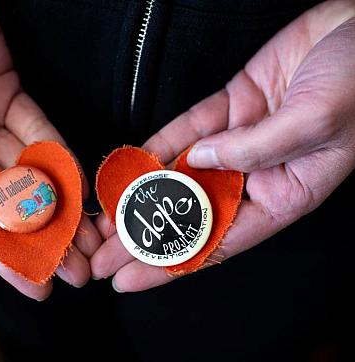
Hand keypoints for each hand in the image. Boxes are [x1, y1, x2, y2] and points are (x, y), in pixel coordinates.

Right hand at [0, 0, 99, 299]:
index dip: (1, 254)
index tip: (36, 284)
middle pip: (5, 203)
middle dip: (42, 239)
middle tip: (79, 272)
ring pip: (28, 173)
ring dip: (60, 206)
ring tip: (89, 241)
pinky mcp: (6, 94)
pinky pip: (38, 132)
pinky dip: (60, 159)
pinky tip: (81, 189)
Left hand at [91, 0, 354, 291]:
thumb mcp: (315, 122)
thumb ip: (254, 148)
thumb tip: (199, 160)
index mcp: (286, 194)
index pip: (218, 241)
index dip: (170, 263)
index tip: (129, 278)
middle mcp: (258, 173)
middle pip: (190, 213)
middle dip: (143, 237)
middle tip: (100, 258)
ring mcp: (240, 140)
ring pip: (180, 174)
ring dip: (139, 196)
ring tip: (102, 221)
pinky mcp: (231, 106)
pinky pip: (186, 129)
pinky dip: (157, 145)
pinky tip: (127, 166)